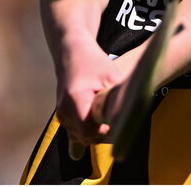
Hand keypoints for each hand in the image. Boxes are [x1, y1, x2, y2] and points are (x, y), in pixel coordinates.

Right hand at [54, 34, 120, 150]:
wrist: (72, 53)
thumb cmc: (94, 63)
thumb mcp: (112, 77)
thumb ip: (119, 100)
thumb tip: (129, 121)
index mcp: (74, 99)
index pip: (89, 132)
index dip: (106, 131)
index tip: (116, 118)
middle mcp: (64, 110)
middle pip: (87, 137)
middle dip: (104, 133)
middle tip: (115, 114)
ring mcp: (61, 115)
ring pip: (82, 138)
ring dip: (97, 132)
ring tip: (105, 113)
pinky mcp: (63, 117)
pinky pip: (74, 135)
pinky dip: (86, 134)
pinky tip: (87, 138)